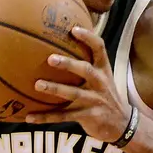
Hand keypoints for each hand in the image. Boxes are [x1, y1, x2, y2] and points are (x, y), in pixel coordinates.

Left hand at [26, 27, 130, 142]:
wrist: (122, 123)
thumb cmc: (105, 95)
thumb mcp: (103, 77)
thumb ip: (88, 64)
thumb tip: (63, 44)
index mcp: (103, 69)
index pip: (99, 48)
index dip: (88, 37)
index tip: (73, 29)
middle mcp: (100, 82)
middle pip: (85, 70)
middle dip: (68, 64)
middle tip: (50, 59)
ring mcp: (95, 100)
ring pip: (73, 94)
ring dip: (55, 89)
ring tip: (37, 85)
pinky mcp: (88, 116)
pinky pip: (64, 117)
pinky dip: (46, 117)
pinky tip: (30, 117)